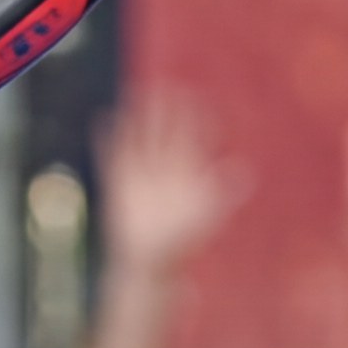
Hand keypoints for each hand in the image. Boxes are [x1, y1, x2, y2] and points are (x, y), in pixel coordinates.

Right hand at [93, 96, 243, 276]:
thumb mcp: (205, 215)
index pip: (193, 137)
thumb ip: (221, 192)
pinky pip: (112, 155)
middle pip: (166, 132)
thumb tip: (242, 170)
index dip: (194, 117)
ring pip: (141, 138)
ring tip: (136, 93)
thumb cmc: (182, 242)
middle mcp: (165, 170)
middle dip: (167, 110)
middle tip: (167, 84)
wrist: (150, 262)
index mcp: (188, 173)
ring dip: (139, 118)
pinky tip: (104, 119)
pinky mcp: (120, 184)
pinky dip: (107, 139)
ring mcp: (141, 175)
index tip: (195, 96)